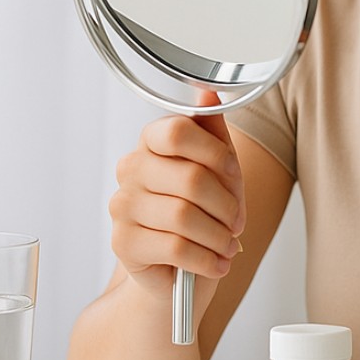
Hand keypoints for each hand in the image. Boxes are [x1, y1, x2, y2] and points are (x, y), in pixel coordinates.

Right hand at [109, 89, 245, 300]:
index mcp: (152, 141)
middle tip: (236, 222)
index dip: (215, 154)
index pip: (178, 131)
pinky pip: (174, 247)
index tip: (231, 173)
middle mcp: (131, 168)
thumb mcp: (217, 167)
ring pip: (184, 216)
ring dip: (218, 235)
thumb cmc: (199, 211)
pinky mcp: (123, 243)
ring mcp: (123, 205)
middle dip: (226, 205)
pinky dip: (206, 258)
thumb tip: (208, 93)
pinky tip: (215, 262)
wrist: (176, 266)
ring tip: (227, 245)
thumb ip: (214, 131)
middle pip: (190, 178)